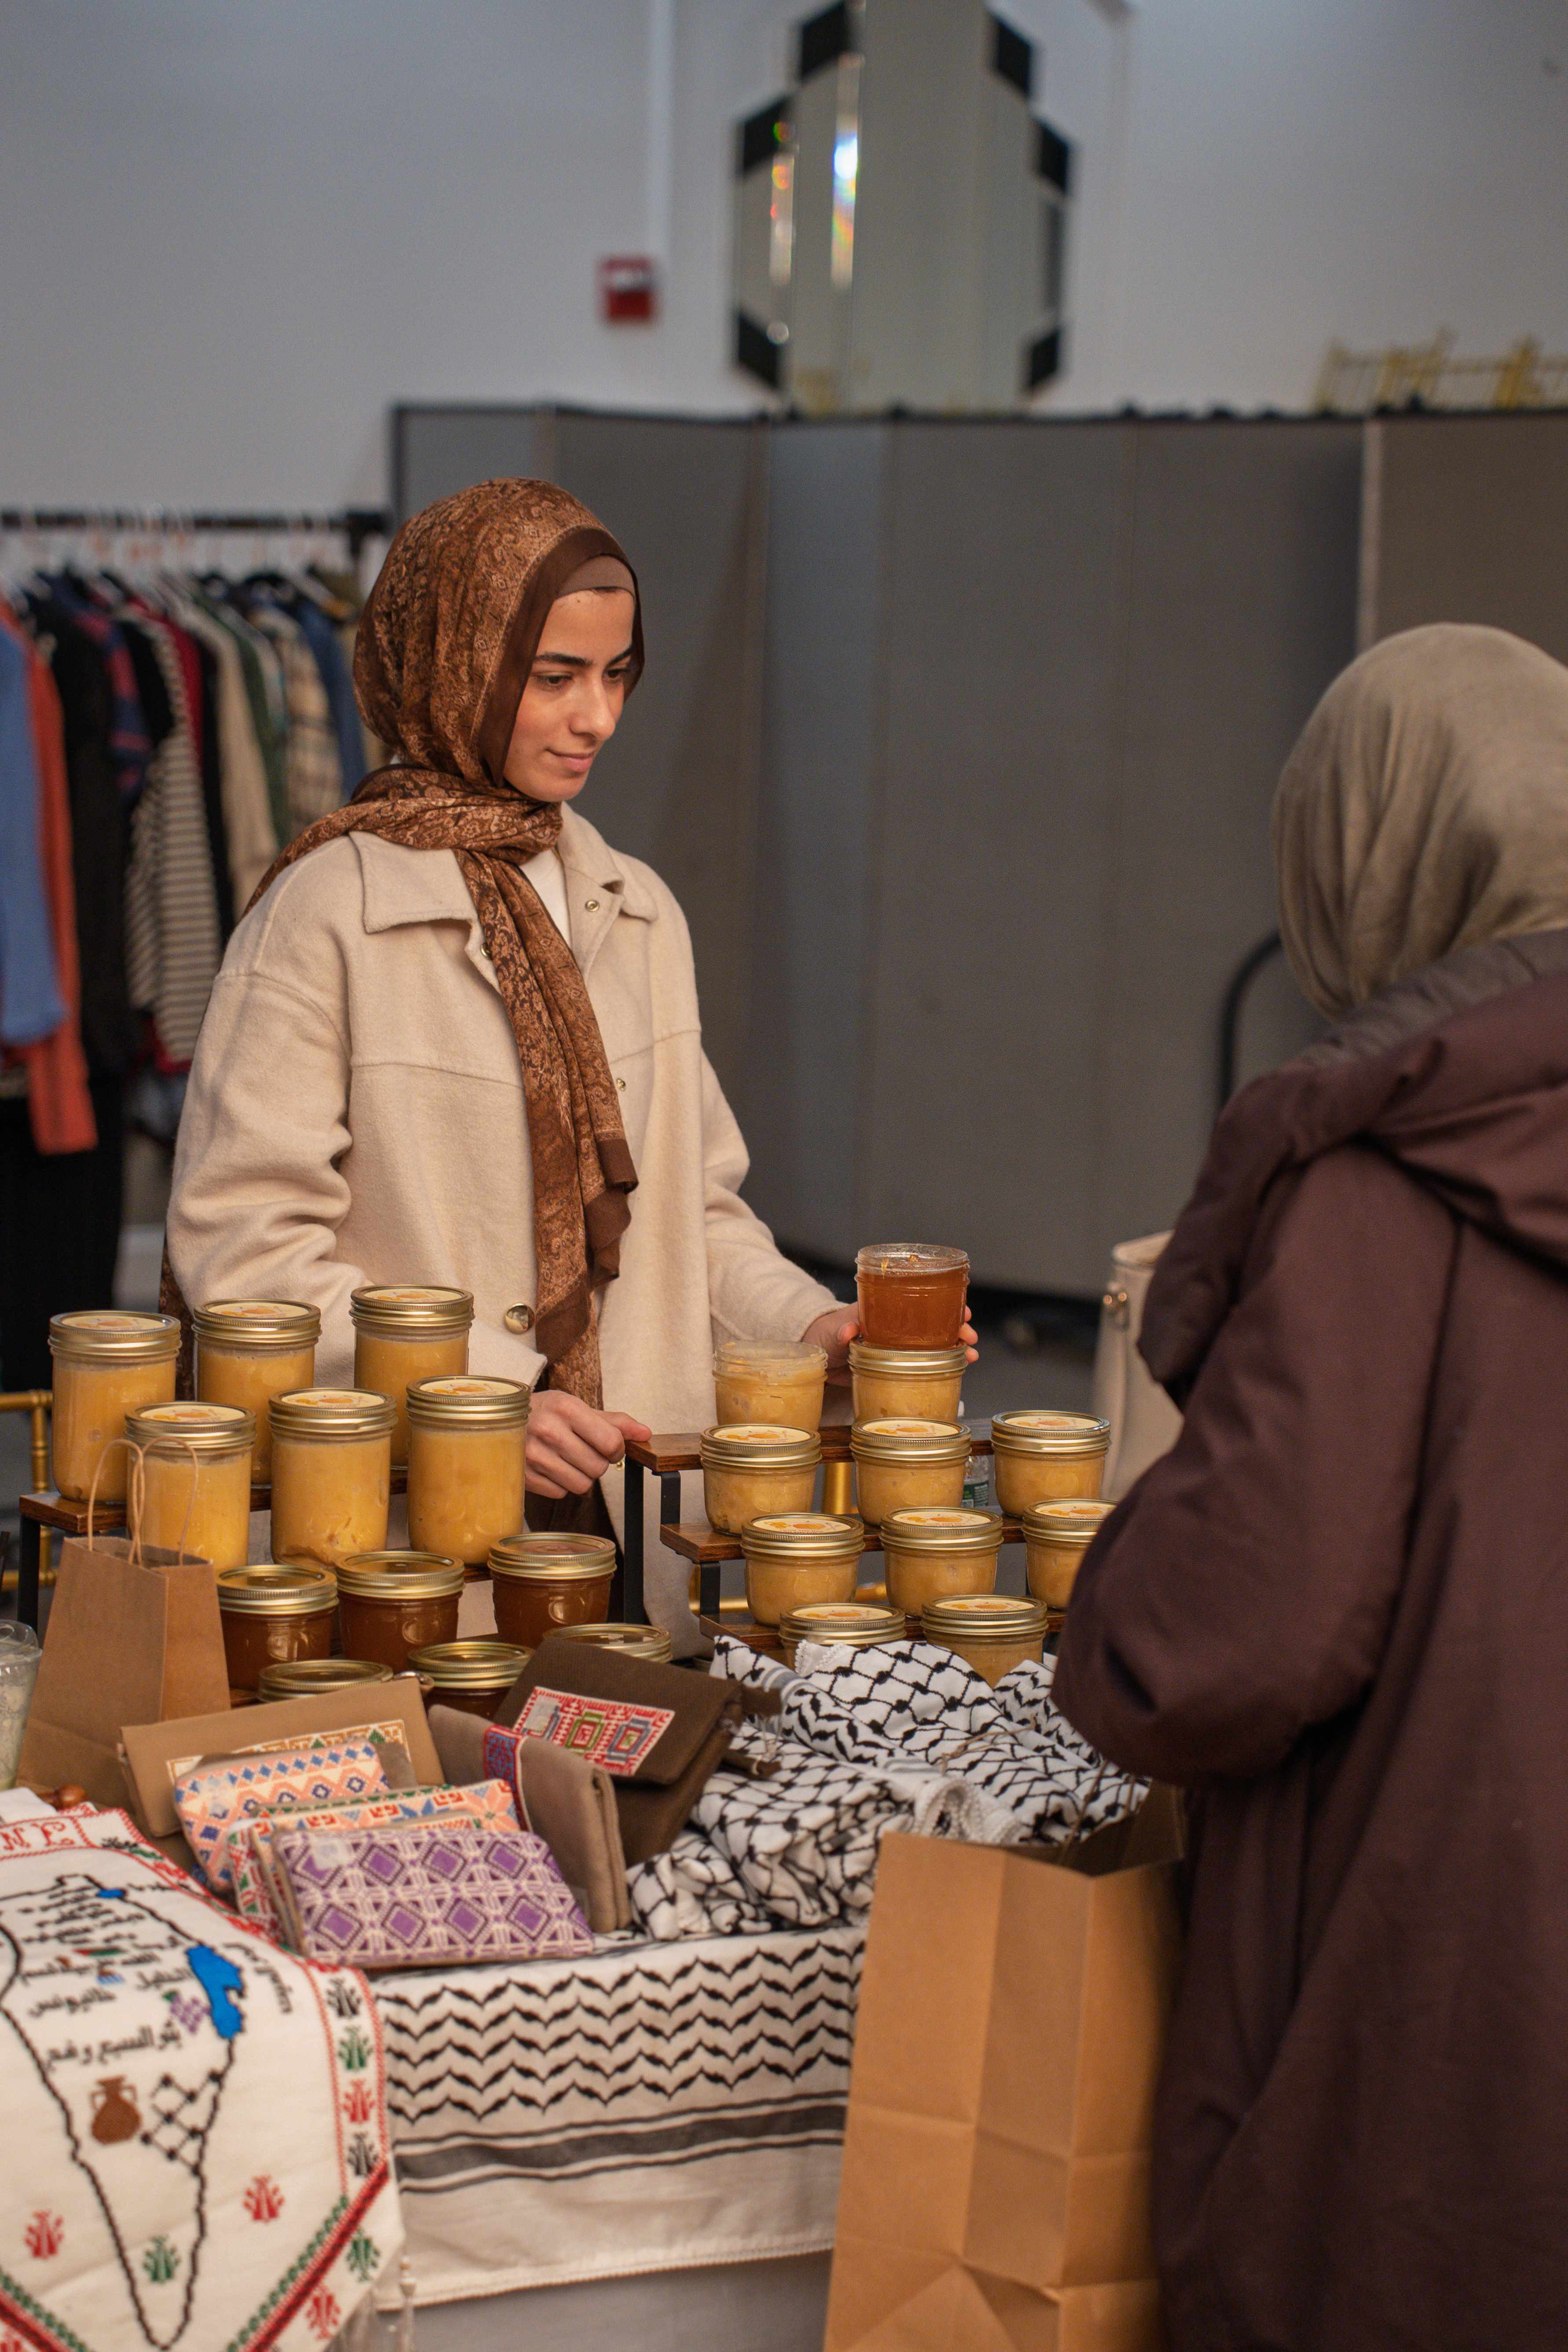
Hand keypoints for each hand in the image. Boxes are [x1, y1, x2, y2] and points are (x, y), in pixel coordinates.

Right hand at [526, 1391, 651, 1498]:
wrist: (499, 1419)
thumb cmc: (546, 1413)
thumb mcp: (578, 1408)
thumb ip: (615, 1422)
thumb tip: (646, 1434)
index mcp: (566, 1408)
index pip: (611, 1442)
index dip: (616, 1449)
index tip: (608, 1445)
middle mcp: (548, 1430)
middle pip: (598, 1467)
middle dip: (598, 1462)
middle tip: (584, 1451)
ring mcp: (532, 1455)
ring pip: (582, 1485)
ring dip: (581, 1476)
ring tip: (568, 1460)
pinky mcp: (523, 1475)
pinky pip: (560, 1493)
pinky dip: (561, 1484)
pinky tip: (551, 1467)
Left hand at [801, 1308, 980, 1383]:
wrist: (817, 1356)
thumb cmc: (824, 1335)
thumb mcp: (831, 1332)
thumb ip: (840, 1332)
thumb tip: (849, 1330)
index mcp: (884, 1311)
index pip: (919, 1302)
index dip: (943, 1305)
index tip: (961, 1310)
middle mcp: (897, 1327)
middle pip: (934, 1323)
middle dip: (957, 1327)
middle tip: (970, 1336)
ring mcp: (899, 1347)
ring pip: (935, 1344)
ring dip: (956, 1348)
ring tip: (971, 1355)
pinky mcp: (896, 1366)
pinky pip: (923, 1364)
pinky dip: (942, 1366)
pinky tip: (958, 1371)